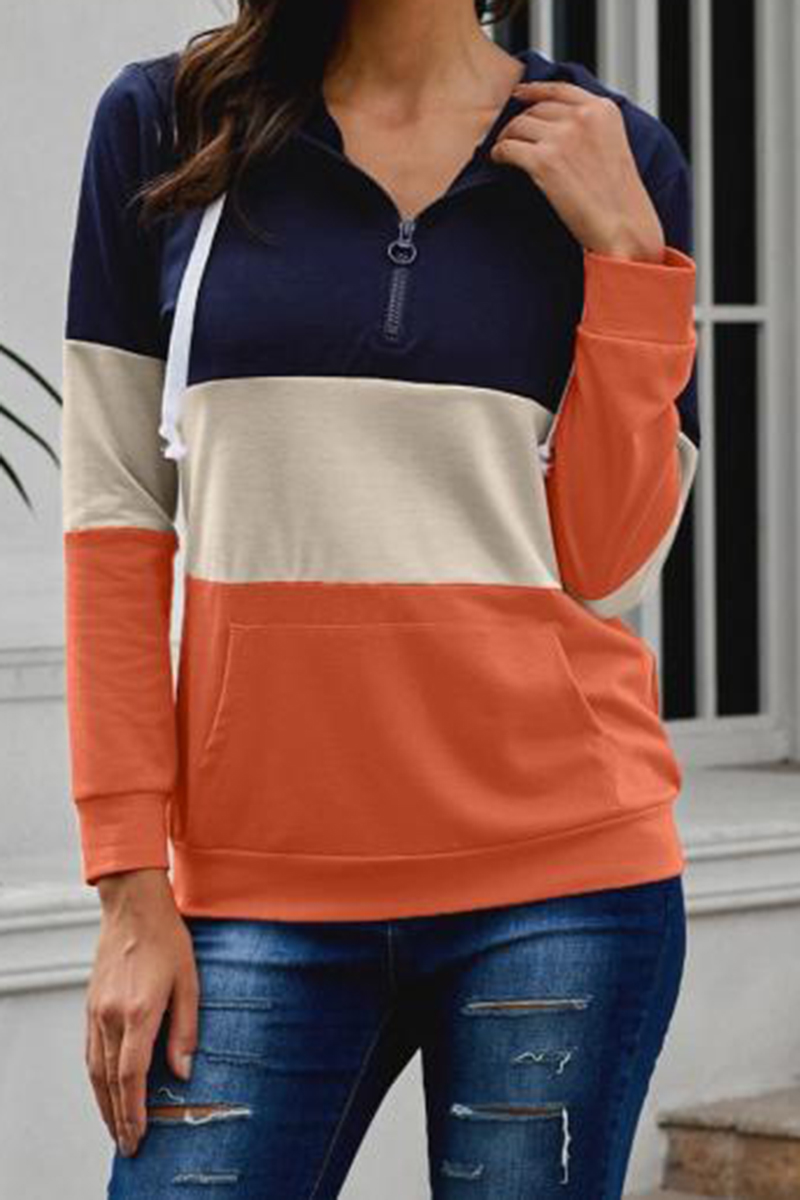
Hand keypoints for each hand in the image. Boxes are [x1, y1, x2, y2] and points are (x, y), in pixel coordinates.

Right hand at [86, 868, 198, 1157]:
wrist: (133, 906)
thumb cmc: (167, 938)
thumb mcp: (190, 980)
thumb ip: (186, 1028)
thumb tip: (182, 1071)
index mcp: (139, 1011)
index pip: (131, 1075)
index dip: (134, 1110)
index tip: (139, 1135)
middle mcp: (111, 1016)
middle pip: (109, 1081)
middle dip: (118, 1118)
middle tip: (128, 1145)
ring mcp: (96, 1011)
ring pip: (95, 1070)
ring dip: (104, 1103)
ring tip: (115, 1128)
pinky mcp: (91, 1005)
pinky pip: (90, 1052)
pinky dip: (96, 1078)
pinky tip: (105, 1090)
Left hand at [491, 80, 665, 262]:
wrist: (623, 226)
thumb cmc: (619, 198)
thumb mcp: (614, 147)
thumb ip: (591, 128)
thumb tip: (558, 124)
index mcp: (603, 110)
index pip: (560, 89)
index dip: (534, 90)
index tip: (519, 94)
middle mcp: (583, 117)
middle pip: (536, 109)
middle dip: (520, 123)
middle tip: (511, 137)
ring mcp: (563, 137)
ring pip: (518, 126)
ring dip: (507, 138)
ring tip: (503, 150)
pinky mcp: (544, 161)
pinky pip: (509, 147)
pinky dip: (499, 153)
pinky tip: (499, 160)